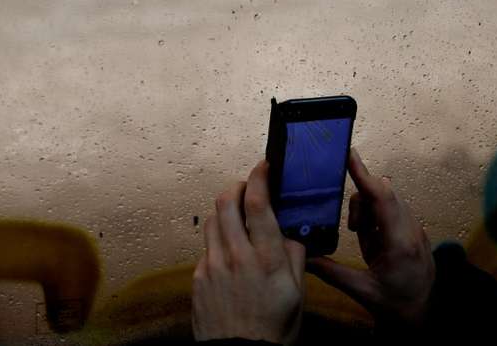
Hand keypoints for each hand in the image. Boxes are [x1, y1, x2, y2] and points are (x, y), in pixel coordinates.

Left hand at [192, 160, 305, 344]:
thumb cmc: (274, 330)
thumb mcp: (298, 294)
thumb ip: (294, 257)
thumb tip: (290, 234)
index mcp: (267, 259)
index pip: (258, 203)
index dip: (259, 177)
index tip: (263, 167)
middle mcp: (236, 256)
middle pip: (227, 201)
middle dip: (237, 187)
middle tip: (248, 188)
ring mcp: (212, 266)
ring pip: (212, 220)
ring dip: (225, 211)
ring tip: (238, 218)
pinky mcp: (198, 277)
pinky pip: (206, 246)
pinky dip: (218, 240)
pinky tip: (230, 253)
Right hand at [306, 148, 434, 323]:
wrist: (423, 316)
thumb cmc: (395, 306)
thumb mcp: (361, 290)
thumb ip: (330, 271)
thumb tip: (303, 256)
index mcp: (399, 243)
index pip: (382, 198)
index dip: (364, 174)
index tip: (350, 154)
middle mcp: (411, 230)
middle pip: (382, 193)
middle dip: (361, 202)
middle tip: (353, 229)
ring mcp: (415, 228)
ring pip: (387, 199)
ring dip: (368, 210)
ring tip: (361, 236)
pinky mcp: (413, 230)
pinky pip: (391, 209)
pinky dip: (375, 216)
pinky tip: (371, 238)